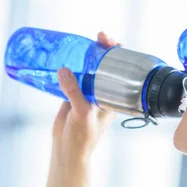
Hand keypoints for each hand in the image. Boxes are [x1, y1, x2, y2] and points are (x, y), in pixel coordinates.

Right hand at [52, 31, 121, 164]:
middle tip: (100, 36)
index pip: (121, 72)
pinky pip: (72, 77)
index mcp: (113, 98)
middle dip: (104, 50)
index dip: (119, 56)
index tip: (112, 43)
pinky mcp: (72, 95)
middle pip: (106, 66)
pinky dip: (70, 66)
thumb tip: (65, 71)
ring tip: (84, 41)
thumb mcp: (81, 113)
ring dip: (87, 55)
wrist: (67, 150)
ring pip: (89, 69)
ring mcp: (87, 93)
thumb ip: (74, 92)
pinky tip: (65, 56)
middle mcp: (102, 93)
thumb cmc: (82, 136)